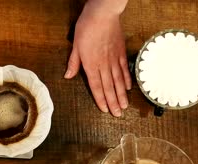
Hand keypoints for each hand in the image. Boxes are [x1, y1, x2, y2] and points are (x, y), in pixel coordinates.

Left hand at [65, 0, 131, 116]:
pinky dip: (127, 79)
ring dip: (122, 94)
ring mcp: (114, 59)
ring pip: (119, 80)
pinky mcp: (121, 52)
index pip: (96, 86)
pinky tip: (129, 88)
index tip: (105, 110)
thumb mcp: (75, 46)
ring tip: (124, 106)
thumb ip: (74, 62)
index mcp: (91, 64)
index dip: (101, 99)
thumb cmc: (86, 28)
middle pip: (109, 87)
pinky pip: (125, 69)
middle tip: (118, 115)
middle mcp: (104, 65)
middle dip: (113, 102)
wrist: (103, 14)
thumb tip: (68, 76)